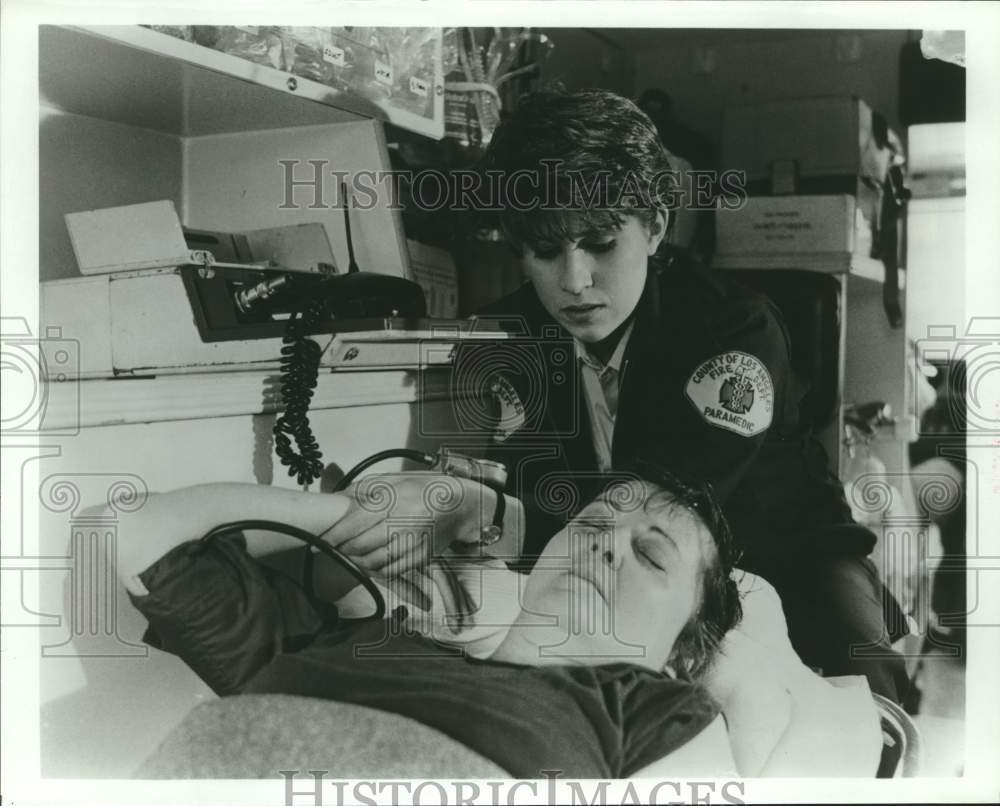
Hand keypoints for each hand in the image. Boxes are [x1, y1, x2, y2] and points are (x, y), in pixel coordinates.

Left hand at [320, 472, 489, 577]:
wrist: (459, 504)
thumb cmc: (425, 490)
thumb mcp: (393, 480)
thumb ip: (363, 489)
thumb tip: (337, 500)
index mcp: (392, 500)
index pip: (353, 522)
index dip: (332, 534)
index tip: (319, 540)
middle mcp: (401, 522)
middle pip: (359, 544)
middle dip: (342, 549)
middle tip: (333, 548)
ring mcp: (411, 542)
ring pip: (372, 560)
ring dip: (356, 560)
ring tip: (350, 554)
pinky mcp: (419, 557)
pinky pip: (390, 569)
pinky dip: (376, 568)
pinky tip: (370, 561)